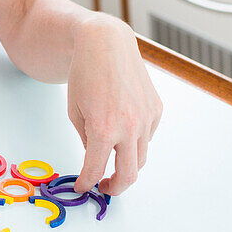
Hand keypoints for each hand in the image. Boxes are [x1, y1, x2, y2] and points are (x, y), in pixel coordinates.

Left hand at [68, 13, 161, 195]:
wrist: (105, 44)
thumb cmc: (85, 74)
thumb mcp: (75, 111)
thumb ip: (86, 140)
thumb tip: (95, 160)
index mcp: (102, 129)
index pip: (95, 170)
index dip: (87, 183)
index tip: (83, 188)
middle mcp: (129, 127)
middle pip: (128, 176)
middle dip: (115, 187)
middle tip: (105, 187)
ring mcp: (146, 119)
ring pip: (140, 157)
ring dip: (126, 164)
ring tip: (112, 160)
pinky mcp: (156, 109)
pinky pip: (147, 136)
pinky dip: (135, 140)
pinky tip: (123, 127)